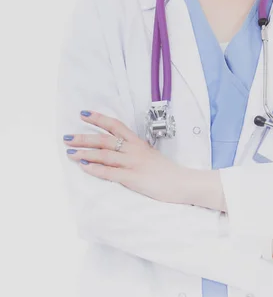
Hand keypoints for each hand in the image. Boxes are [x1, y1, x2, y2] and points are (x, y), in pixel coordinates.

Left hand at [62, 110, 185, 203]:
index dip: (98, 119)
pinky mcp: (133, 178)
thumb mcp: (151, 156)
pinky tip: (84, 167)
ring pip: (105, 154)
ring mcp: (133, 163)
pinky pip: (111, 172)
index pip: (115, 126)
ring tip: (70, 153)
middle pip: (105, 140)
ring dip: (85, 153)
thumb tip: (120, 151)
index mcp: (138, 143)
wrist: (182, 183)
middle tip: (67, 137)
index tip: (83, 114)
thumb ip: (136, 152)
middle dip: (84, 137)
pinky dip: (96, 169)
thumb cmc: (167, 172)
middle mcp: (134, 150)